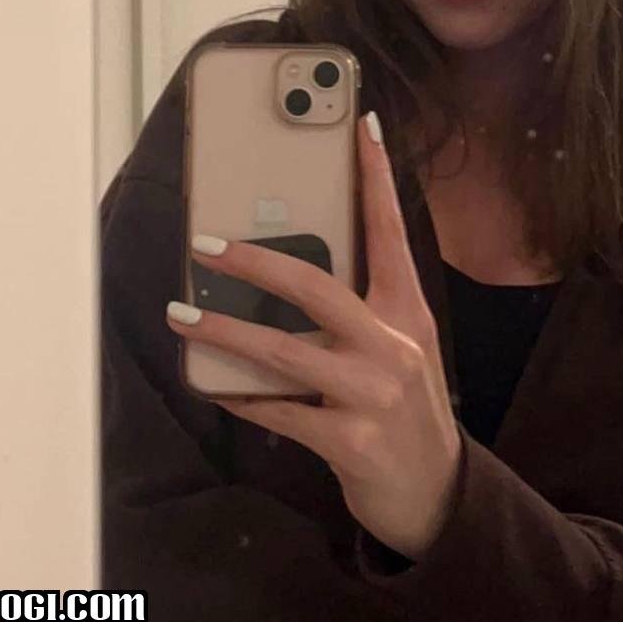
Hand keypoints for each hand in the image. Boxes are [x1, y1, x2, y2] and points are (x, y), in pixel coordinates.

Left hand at [165, 111, 461, 560]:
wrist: (440, 495)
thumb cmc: (406, 408)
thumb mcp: (399, 348)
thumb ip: (358, 311)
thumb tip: (286, 271)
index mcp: (408, 310)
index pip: (390, 231)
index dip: (376, 176)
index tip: (362, 126)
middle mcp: (394, 343)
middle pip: (316, 286)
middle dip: (254, 260)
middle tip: (205, 244)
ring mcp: (373, 392)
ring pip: (283, 349)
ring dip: (224, 330)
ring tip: (182, 314)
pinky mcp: (351, 440)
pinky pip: (279, 410)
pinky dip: (241, 396)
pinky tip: (212, 385)